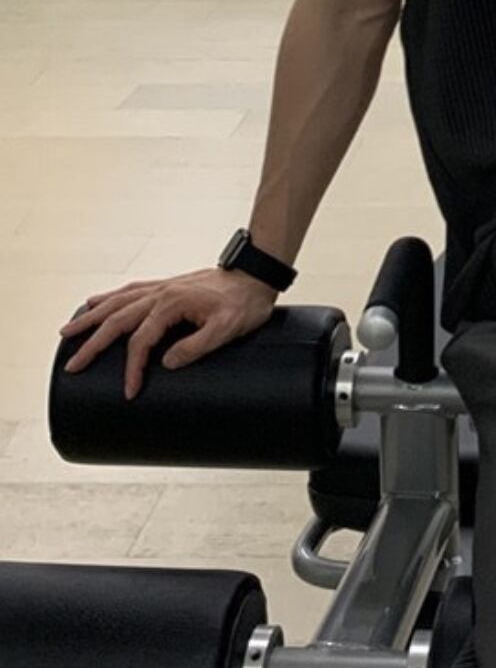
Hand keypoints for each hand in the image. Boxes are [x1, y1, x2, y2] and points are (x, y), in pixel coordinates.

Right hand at [59, 268, 279, 400]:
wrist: (256, 276)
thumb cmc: (245, 303)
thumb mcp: (226, 330)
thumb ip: (196, 346)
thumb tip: (166, 363)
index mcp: (171, 304)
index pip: (141, 341)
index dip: (132, 368)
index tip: (130, 391)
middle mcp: (160, 293)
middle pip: (116, 320)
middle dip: (92, 344)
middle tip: (72, 365)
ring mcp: (162, 288)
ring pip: (116, 302)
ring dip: (90, 317)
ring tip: (67, 330)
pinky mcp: (167, 286)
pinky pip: (129, 291)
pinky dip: (108, 298)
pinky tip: (96, 302)